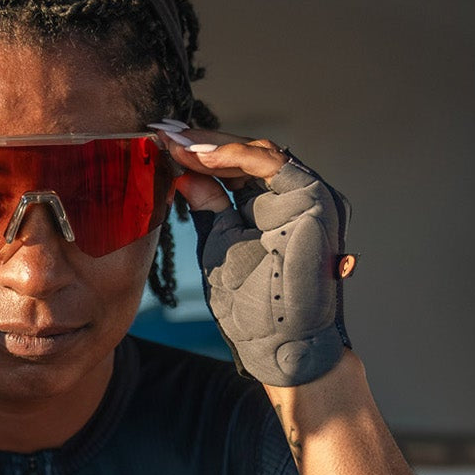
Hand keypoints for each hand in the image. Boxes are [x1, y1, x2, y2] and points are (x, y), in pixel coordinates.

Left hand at [152, 119, 352, 386]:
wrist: (277, 342)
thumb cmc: (251, 302)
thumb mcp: (220, 243)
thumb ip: (209, 207)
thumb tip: (187, 176)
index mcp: (274, 205)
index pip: (236, 166)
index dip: (200, 151)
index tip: (161, 141)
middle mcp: (296, 196)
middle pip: (246, 153)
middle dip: (202, 142)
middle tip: (162, 132)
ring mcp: (309, 197)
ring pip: (259, 151)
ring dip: (213, 145)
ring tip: (174, 142)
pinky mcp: (313, 202)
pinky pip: (271, 164)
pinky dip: (233, 156)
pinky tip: (198, 156)